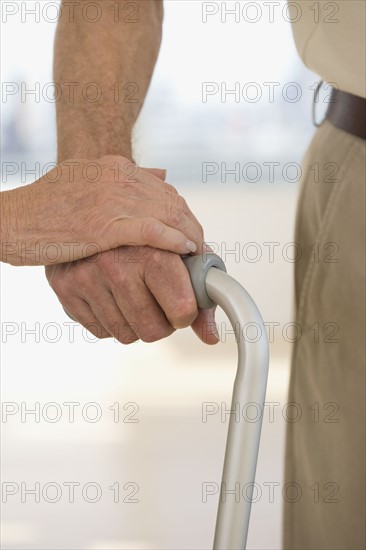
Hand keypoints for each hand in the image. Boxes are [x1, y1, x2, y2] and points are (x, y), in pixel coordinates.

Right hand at [1, 156, 199, 265]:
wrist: (11, 219)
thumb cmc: (46, 207)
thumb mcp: (86, 180)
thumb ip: (123, 178)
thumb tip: (162, 174)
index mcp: (114, 167)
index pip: (164, 189)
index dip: (183, 213)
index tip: (192, 232)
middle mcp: (118, 176)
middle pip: (172, 200)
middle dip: (191, 225)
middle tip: (202, 247)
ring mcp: (112, 198)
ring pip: (169, 214)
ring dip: (190, 235)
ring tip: (199, 254)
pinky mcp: (104, 224)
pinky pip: (152, 231)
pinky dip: (174, 241)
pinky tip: (186, 251)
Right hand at [46, 246, 218, 344]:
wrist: (94, 207)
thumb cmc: (144, 231)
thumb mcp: (180, 247)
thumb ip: (200, 290)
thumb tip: (210, 337)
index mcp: (152, 252)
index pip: (182, 311)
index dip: (185, 313)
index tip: (182, 304)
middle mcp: (117, 265)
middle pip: (153, 330)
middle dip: (161, 322)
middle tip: (159, 302)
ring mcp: (87, 277)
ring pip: (126, 335)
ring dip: (135, 322)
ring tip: (136, 295)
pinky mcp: (65, 287)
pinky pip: (100, 330)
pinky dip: (111, 319)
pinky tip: (113, 295)